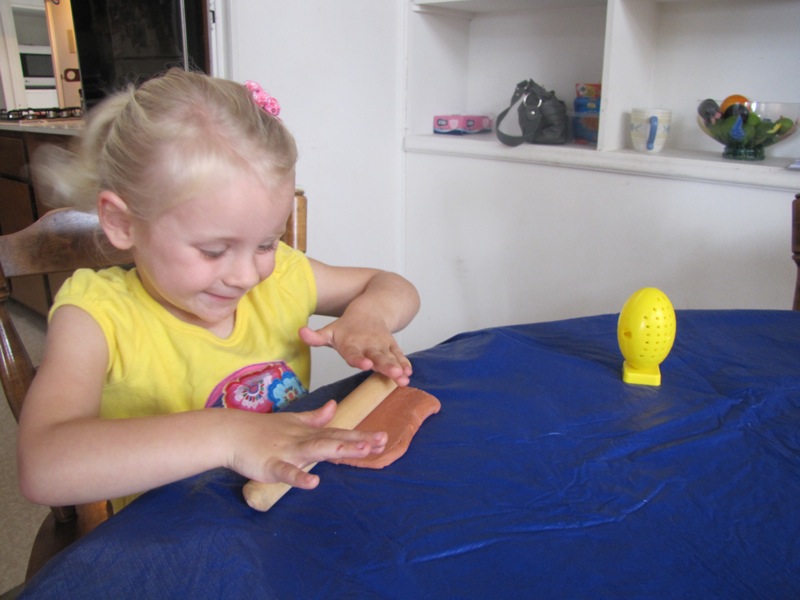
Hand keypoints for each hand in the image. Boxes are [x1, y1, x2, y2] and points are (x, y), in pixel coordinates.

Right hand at [228, 400, 387, 488]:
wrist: (231, 432)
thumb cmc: (261, 429)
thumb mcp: (292, 421)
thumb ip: (315, 417)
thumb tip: (334, 407)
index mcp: (308, 433)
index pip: (338, 435)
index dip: (360, 436)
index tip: (382, 438)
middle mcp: (302, 441)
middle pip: (334, 441)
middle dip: (358, 441)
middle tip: (382, 441)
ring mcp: (288, 452)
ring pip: (316, 451)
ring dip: (339, 450)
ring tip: (361, 451)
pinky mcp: (271, 465)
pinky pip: (287, 472)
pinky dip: (299, 476)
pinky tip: (314, 482)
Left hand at [299, 319, 412, 385]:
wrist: (371, 308)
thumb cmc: (347, 326)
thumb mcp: (330, 331)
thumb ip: (316, 337)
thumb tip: (300, 332)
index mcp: (351, 343)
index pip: (354, 353)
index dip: (359, 359)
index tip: (365, 364)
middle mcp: (369, 345)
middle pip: (377, 357)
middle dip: (386, 365)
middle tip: (394, 373)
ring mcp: (382, 345)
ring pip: (391, 357)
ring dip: (398, 366)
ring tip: (404, 376)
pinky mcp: (392, 346)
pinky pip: (399, 355)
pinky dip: (405, 363)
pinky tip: (409, 372)